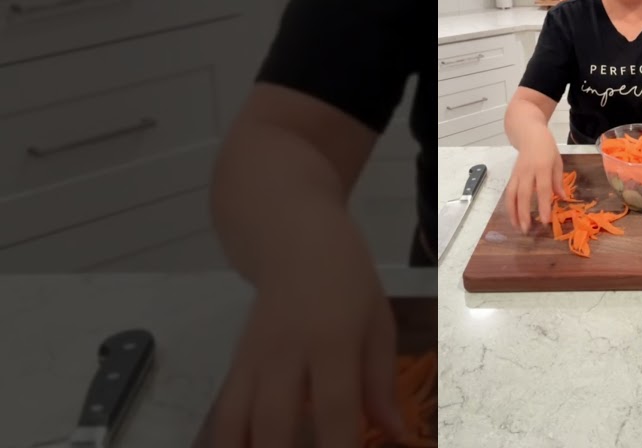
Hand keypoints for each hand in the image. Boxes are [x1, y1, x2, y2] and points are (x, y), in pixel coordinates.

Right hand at [209, 218, 402, 447]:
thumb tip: (396, 435)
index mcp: (332, 341)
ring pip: (237, 425)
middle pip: (276, 425)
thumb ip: (381, 382)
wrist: (291, 238)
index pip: (335, 410)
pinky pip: (222, 416)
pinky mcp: (233, 367)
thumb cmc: (346, 280)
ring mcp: (252, 362)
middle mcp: (285, 355)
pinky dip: (227, 443)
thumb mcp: (377, 321)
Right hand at [506, 127, 567, 233]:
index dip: (543, 206)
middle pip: (523, 195)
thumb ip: (558, 180)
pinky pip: (508, 193)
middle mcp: (527, 171)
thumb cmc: (546, 147)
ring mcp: (517, 174)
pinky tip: (513, 216)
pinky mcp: (511, 175)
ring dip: (513, 213)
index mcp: (542, 167)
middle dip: (524, 213)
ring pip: (511, 195)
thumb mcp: (557, 161)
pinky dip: (509, 206)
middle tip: (526, 230)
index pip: (543, 189)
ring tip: (517, 227)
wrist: (528, 133)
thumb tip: (562, 198)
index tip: (545, 221)